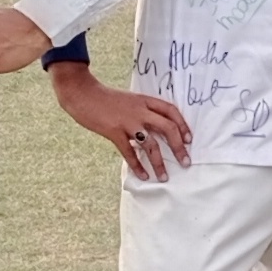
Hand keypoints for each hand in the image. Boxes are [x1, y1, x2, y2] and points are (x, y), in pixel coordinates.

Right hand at [52, 59, 191, 180]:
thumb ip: (141, 111)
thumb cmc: (104, 98)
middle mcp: (140, 110)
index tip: (189, 139)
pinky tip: (143, 176)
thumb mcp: (128, 100)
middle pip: (167, 128)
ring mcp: (127, 121)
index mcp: (144, 100)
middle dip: (179, 147)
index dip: (183, 125)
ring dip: (159, 162)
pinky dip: (137, 166)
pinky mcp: (114, 131)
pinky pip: (129, 152)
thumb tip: (152, 129)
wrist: (82, 93)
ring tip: (164, 177)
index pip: (171, 111)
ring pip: (150, 144)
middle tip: (186, 162)